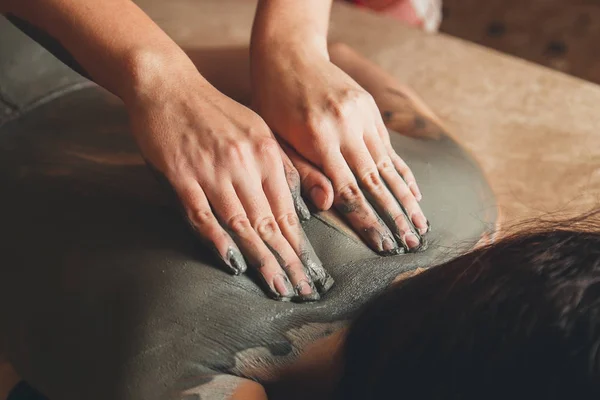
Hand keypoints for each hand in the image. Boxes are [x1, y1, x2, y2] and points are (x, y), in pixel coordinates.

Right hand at [126, 65, 332, 300]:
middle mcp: (245, 162)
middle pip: (270, 222)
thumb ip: (282, 168)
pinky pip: (202, 214)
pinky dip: (217, 240)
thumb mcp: (258, 131)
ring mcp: (213, 168)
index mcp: (267, 153)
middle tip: (303, 291)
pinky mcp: (181, 173)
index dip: (300, 245)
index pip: (288, 210)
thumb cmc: (216, 113)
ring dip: (261, 259)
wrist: (169, 86)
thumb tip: (302, 210)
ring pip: (241, 223)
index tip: (311, 272)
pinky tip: (232, 263)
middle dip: (288, 261)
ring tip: (277, 287)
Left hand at [251, 46, 428, 253]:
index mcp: (319, 138)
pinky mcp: (370, 109)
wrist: (289, 54)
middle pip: (375, 182)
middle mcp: (346, 127)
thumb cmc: (273, 103)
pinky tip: (416, 192)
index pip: (348, 190)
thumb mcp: (276, 138)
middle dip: (395, 217)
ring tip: (421, 225)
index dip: (367, 221)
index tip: (383, 245)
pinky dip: (403, 172)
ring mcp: (362, 116)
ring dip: (407, 199)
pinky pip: (389, 147)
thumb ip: (302, 172)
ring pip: (388, 166)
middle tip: (412, 244)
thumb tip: (327, 203)